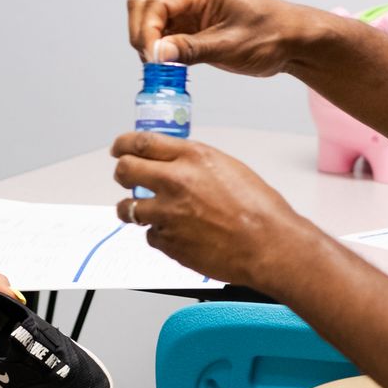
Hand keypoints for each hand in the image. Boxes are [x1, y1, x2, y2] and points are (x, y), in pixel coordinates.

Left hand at [110, 131, 313, 289]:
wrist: (268, 245)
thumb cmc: (259, 209)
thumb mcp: (227, 167)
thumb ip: (195, 163)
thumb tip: (174, 163)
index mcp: (193, 158)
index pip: (142, 142)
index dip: (124, 144)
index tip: (119, 147)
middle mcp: (175, 182)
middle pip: (125, 170)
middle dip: (122, 172)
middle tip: (125, 176)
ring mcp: (168, 214)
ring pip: (128, 207)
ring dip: (132, 207)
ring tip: (144, 210)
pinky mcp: (168, 242)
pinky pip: (150, 235)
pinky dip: (158, 234)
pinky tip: (176, 233)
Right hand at [125, 0, 325, 77]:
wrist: (292, 40)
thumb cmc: (270, 35)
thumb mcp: (231, 46)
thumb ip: (192, 49)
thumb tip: (158, 55)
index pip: (156, 2)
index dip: (147, 31)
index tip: (153, 60)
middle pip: (144, 4)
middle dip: (141, 34)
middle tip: (152, 64)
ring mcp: (189, 9)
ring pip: (149, 19)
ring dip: (148, 43)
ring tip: (162, 70)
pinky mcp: (191, 26)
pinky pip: (163, 34)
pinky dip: (159, 51)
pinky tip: (170, 69)